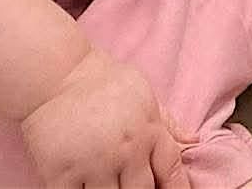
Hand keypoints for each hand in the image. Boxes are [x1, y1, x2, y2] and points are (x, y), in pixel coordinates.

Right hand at [22, 47, 193, 187]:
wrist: (57, 73)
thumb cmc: (103, 82)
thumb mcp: (142, 94)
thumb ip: (166, 122)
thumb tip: (194, 141)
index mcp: (148, 130)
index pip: (173, 170)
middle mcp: (126, 150)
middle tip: (132, 185)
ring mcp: (94, 164)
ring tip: (109, 184)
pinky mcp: (61, 174)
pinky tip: (83, 188)